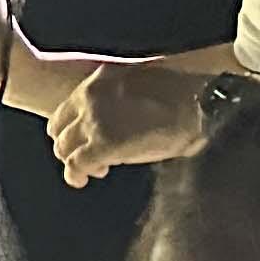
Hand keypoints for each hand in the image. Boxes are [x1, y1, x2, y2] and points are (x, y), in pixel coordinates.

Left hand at [51, 61, 208, 184]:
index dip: (71, 127)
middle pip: (59, 129)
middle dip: (70, 146)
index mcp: (99, 80)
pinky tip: (81, 180)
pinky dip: (75, 175)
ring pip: (64, 148)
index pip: (66, 107)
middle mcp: (90, 98)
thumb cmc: (183, 92)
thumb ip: (122, 96)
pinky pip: (75, 165)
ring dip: (74, 160)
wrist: (200, 99)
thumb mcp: (143, 83)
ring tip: (91, 170)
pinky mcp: (103, 144)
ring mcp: (94, 120)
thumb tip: (123, 113)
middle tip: (86, 157)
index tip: (82, 138)